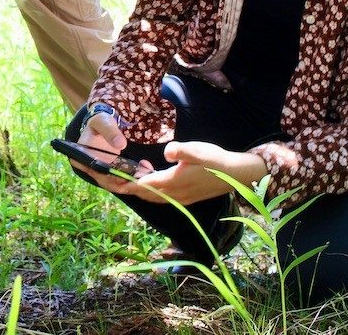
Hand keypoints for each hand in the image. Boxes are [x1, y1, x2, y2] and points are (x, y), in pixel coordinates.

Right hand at [71, 110, 152, 192]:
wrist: (104, 124)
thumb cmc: (100, 122)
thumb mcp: (103, 122)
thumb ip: (110, 131)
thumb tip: (120, 145)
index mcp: (81, 158)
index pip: (95, 173)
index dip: (111, 178)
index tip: (128, 174)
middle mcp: (90, 169)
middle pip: (108, 182)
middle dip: (127, 181)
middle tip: (143, 173)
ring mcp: (102, 173)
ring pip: (117, 184)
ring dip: (133, 181)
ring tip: (146, 170)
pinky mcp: (112, 173)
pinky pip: (123, 180)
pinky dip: (134, 178)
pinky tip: (145, 169)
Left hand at [125, 142, 265, 204]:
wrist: (235, 175)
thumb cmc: (216, 160)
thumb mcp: (199, 150)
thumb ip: (181, 151)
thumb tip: (167, 151)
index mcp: (173, 182)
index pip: (144, 185)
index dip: (127, 184)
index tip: (112, 183)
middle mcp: (174, 194)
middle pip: (145, 194)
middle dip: (128, 189)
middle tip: (113, 183)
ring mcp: (180, 198)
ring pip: (153, 198)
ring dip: (140, 191)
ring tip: (128, 181)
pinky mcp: (186, 198)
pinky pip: (163, 198)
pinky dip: (152, 192)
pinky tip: (152, 183)